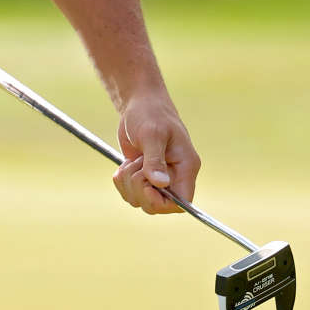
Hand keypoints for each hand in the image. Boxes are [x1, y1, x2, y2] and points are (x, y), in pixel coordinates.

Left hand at [112, 94, 199, 215]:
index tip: (147, 188)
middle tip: (136, 167)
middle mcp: (175, 176)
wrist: (138, 103)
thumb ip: (155, 160)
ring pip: (142, 201)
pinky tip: (124, 165)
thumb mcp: (152, 134)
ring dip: (129, 184)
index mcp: (186, 167)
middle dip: (140, 190)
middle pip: (159, 206)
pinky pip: (131, 193)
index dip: (163, 203)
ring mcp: (159, 178)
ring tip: (131, 161)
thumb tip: (161, 185)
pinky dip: (123, 182)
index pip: (183, 202)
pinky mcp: (144, 176)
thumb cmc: (150, 113)